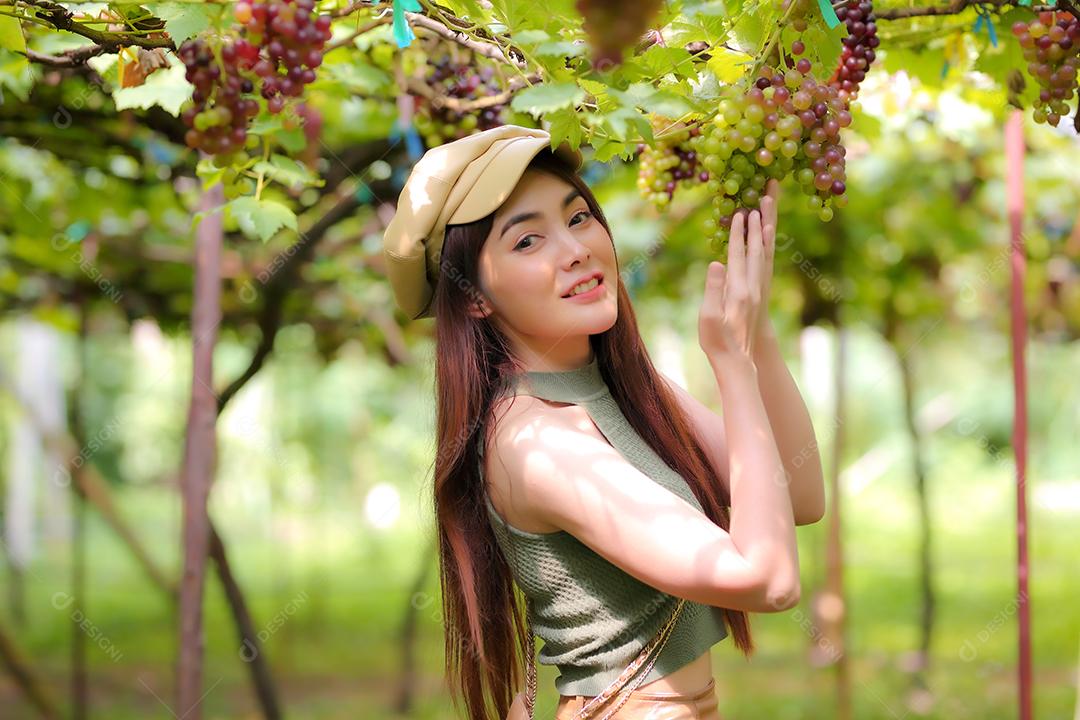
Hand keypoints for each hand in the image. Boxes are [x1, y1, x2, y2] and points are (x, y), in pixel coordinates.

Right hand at [698, 205, 769, 367]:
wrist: (738, 361)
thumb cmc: (717, 342)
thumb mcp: (709, 317)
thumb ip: (713, 289)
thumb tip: (716, 263)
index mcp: (739, 290)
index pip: (738, 255)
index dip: (738, 233)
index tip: (739, 213)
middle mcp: (754, 287)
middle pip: (757, 248)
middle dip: (758, 222)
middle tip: (761, 199)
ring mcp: (760, 290)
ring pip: (765, 253)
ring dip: (766, 230)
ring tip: (767, 210)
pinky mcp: (760, 294)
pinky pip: (766, 263)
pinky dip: (767, 246)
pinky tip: (767, 238)